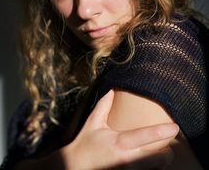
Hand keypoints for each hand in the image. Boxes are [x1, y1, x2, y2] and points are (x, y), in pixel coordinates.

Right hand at [61, 90, 178, 169]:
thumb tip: (111, 88)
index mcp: (120, 142)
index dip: (164, 131)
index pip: (147, 136)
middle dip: (167, 152)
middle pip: (160, 158)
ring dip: (160, 163)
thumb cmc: (85, 144)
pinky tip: (146, 163)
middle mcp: (127, 159)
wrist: (74, 167)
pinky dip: (150, 169)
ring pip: (156, 169)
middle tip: (167, 146)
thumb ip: (104, 104)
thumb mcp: (93, 122)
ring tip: (159, 155)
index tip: (175, 127)